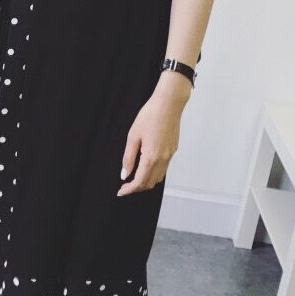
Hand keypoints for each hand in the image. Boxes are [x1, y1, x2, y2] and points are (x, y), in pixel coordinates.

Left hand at [117, 72, 190, 195]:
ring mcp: (170, 155)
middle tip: (125, 185)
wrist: (169, 104)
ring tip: (134, 177)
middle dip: (137, 188)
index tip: (121, 191)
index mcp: (151, 157)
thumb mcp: (133, 136)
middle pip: (150, 183)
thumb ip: (128, 157)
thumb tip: (124, 174)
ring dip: (146, 182)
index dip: (129, 189)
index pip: (140, 181)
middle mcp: (163, 159)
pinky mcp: (173, 150)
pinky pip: (164, 168)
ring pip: (158, 178)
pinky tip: (145, 166)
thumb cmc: (150, 115)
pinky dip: (154, 173)